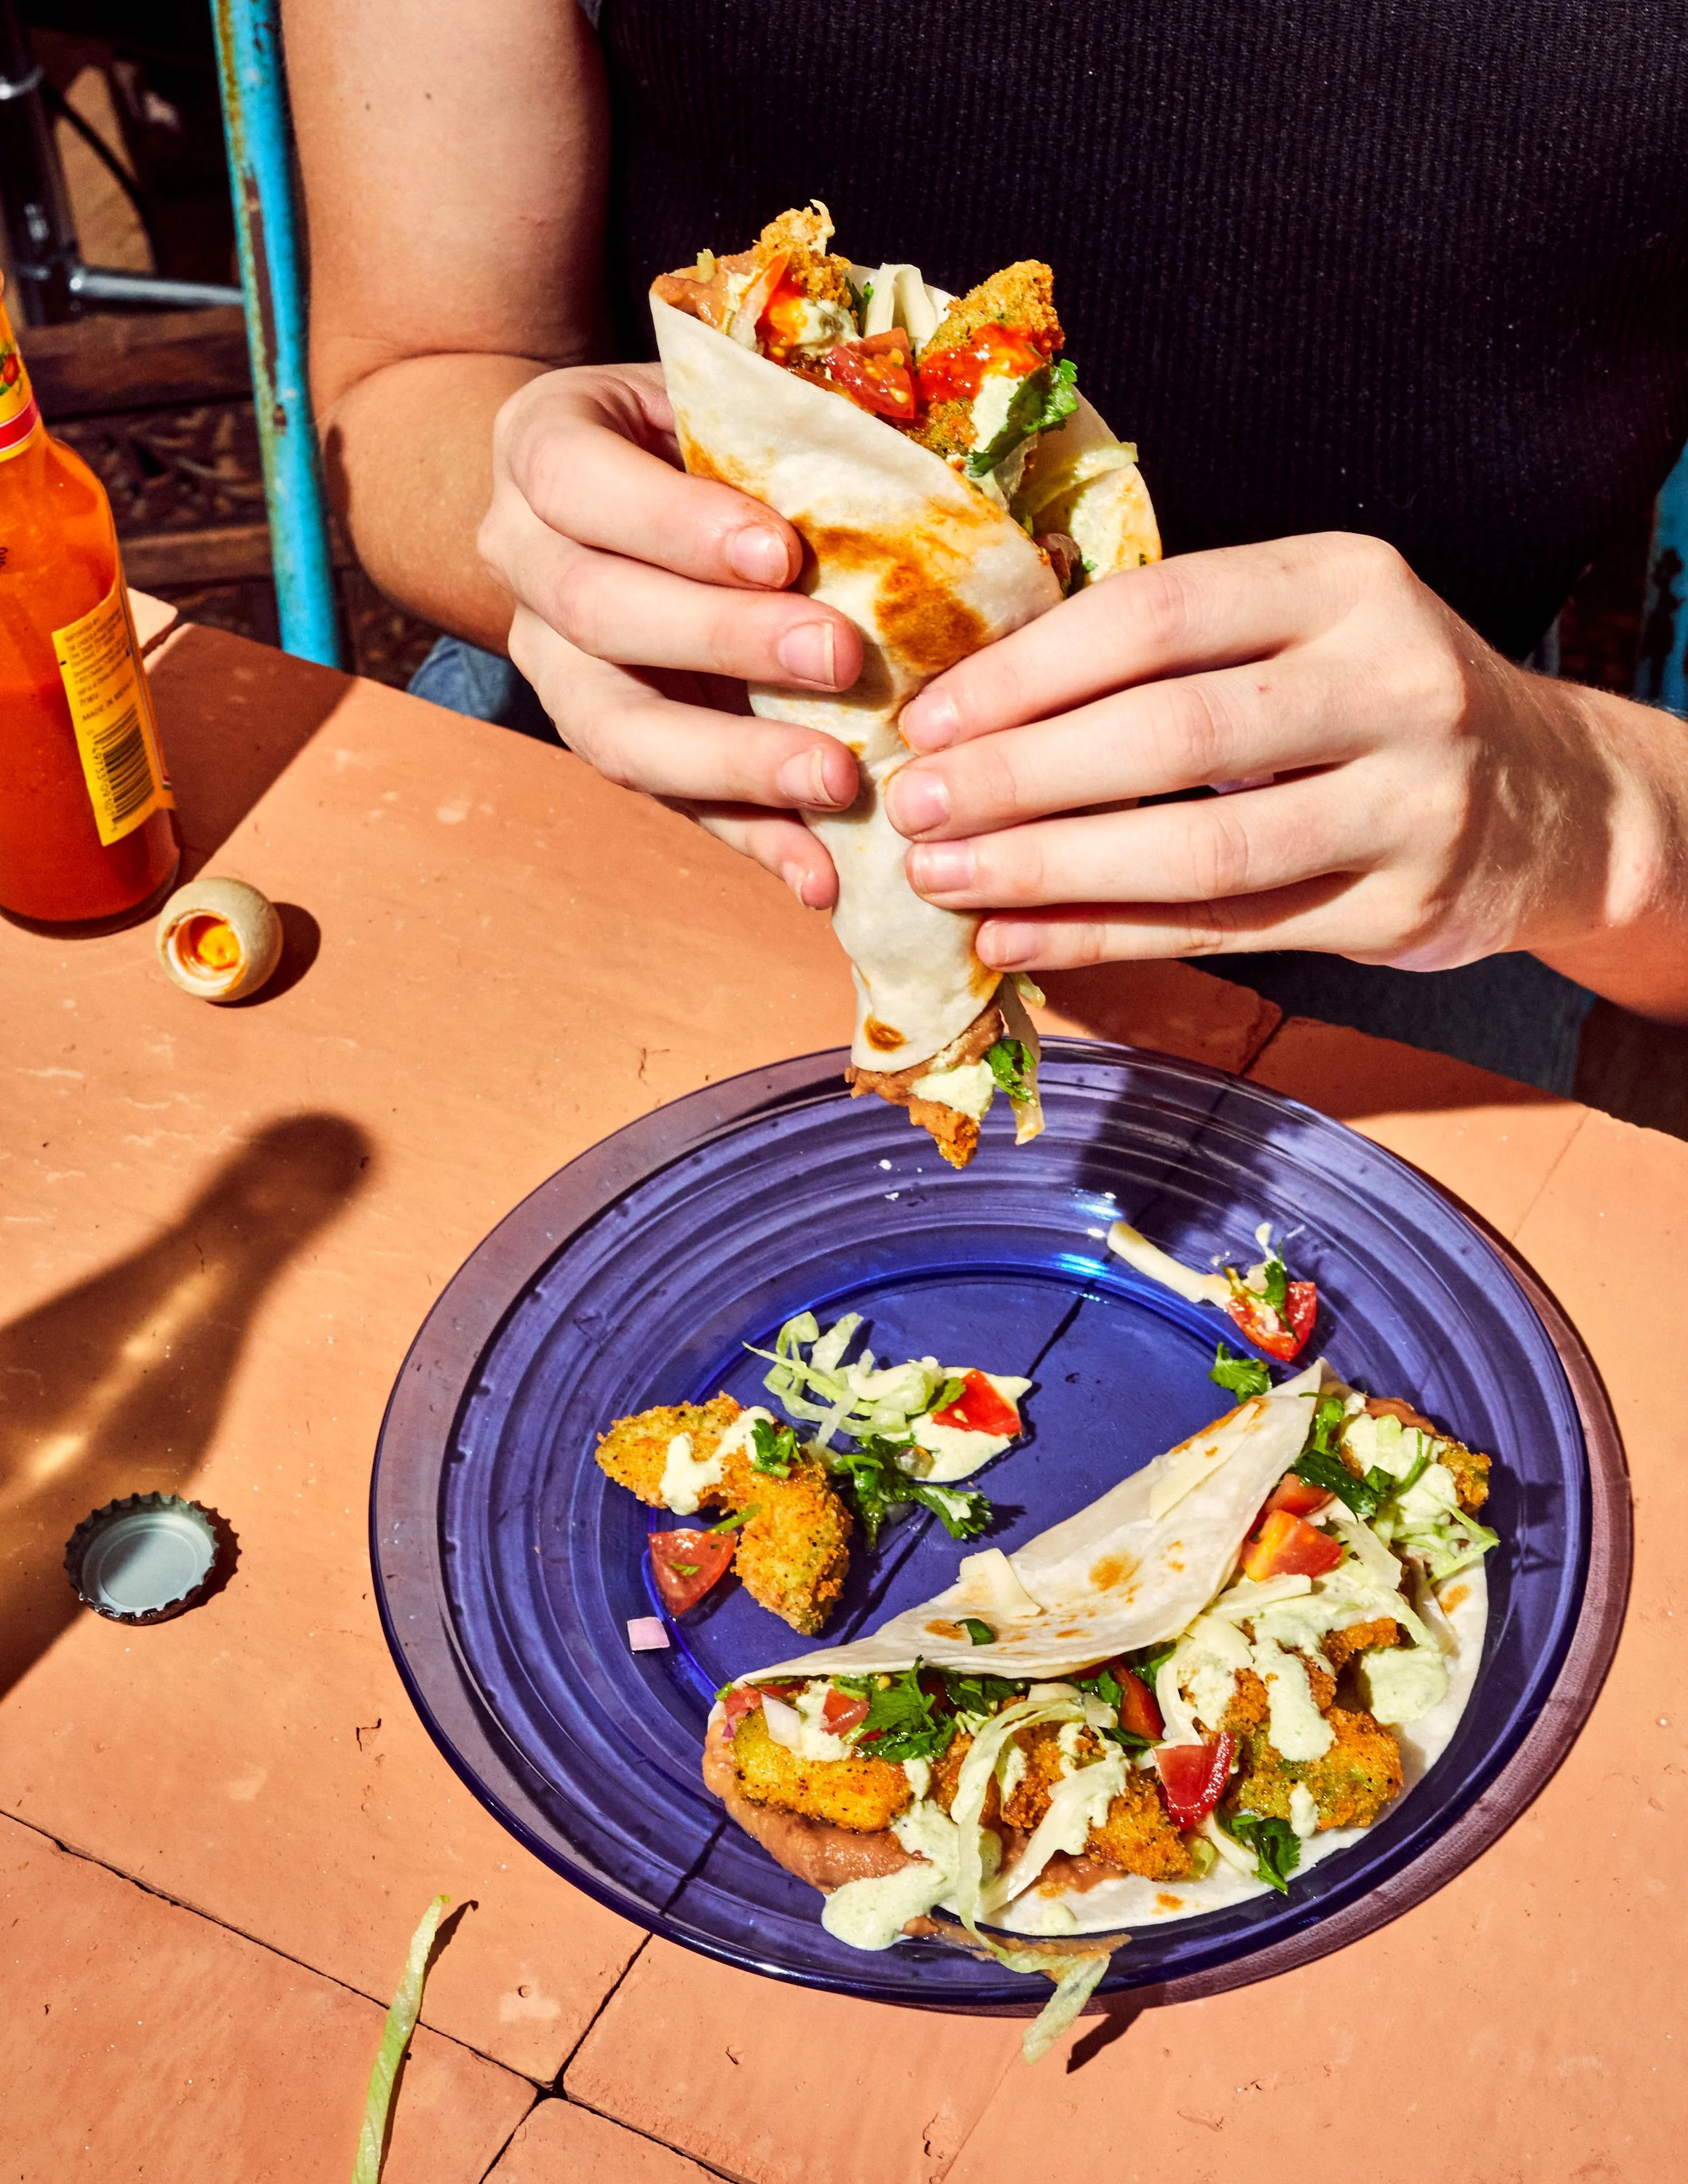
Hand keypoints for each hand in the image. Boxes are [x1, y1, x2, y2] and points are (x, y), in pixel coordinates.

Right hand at [478, 363, 861, 904]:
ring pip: (614, 728)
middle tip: (840, 659)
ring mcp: (552, 666)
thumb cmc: (696, 429)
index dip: (674, 523)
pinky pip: (669, 803)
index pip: (577, 483)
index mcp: (541, 450)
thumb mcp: (716, 392)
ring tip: (839, 783)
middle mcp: (522, 562)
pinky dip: (750, 839)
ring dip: (733, 763)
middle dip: (722, 641)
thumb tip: (916, 460)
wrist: (612, 492)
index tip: (782, 550)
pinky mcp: (608, 743)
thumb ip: (779, 420)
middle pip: (596, 611)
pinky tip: (821, 874)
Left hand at [885, 532, 1676, 992]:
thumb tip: (974, 703)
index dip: (1027, 671)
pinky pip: (1225, 932)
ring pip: (1201, 850)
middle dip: (1020, 776)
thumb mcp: (1303, 631)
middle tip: (912, 806)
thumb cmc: (1372, 702)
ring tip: (942, 879)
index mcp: (1345, 581)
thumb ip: (1175, 652)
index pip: (1157, 615)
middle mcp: (1392, 678)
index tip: (928, 718)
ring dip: (1050, 870)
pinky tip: (1014, 938)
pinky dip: (1104, 939)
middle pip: (1170, 734)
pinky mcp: (1404, 902)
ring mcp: (1412, 800)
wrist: (1552, 799)